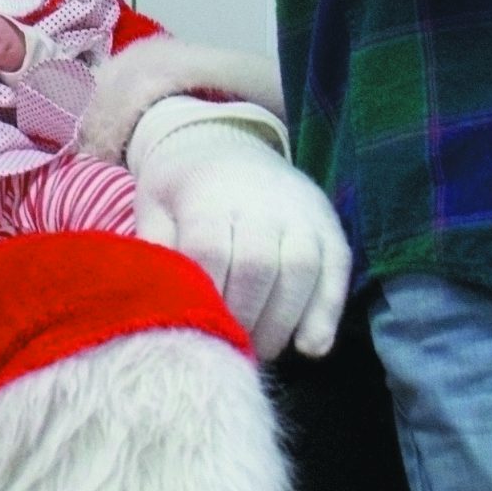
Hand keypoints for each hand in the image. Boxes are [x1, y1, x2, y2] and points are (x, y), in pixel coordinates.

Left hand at [135, 118, 349, 358]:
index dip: (207, 297)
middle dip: (245, 316)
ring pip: (302, 269)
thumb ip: (157, 252)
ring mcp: (300, 209)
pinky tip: (311, 347)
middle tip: (231, 347)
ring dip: (283, 321)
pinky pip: (337, 268)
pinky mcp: (328, 221)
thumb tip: (162, 304)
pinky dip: (327, 311)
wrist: (223, 140)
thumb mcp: (154, 208)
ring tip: (262, 350)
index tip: (198, 329)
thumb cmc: (181, 188)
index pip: (209, 249)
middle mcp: (260, 199)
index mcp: (208, 193)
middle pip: (258, 264)